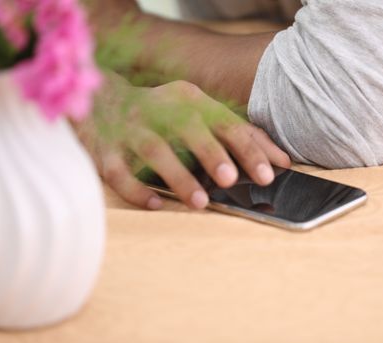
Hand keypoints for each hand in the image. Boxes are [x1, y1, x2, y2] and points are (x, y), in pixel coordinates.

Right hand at [75, 78, 290, 209]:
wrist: (100, 102)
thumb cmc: (162, 114)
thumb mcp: (200, 114)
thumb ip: (240, 135)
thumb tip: (282, 161)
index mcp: (187, 99)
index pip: (224, 122)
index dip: (247, 148)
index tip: (267, 175)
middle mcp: (159, 108)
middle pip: (187, 127)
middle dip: (211, 154)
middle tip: (231, 180)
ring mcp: (130, 129)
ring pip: (154, 149)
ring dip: (178, 176)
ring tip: (200, 201)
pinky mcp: (104, 150)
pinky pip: (119, 171)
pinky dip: (137, 189)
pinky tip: (156, 203)